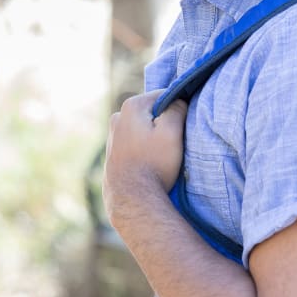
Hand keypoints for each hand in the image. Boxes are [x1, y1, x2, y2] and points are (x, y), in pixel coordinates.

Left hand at [103, 90, 188, 225]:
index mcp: (131, 106)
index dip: (178, 109)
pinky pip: (135, 142)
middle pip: (153, 112)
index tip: (183, 127)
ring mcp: (113, 135)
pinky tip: (151, 163)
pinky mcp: (113, 152)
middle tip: (173, 143)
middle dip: (164, 124)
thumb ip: (177, 108)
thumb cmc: (154, 164)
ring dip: (154, 137)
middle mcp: (118, 117)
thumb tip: (178, 100)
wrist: (132, 199)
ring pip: (144, 128)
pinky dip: (145, 148)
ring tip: (162, 156)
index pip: (164, 96)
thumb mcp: (172, 132)